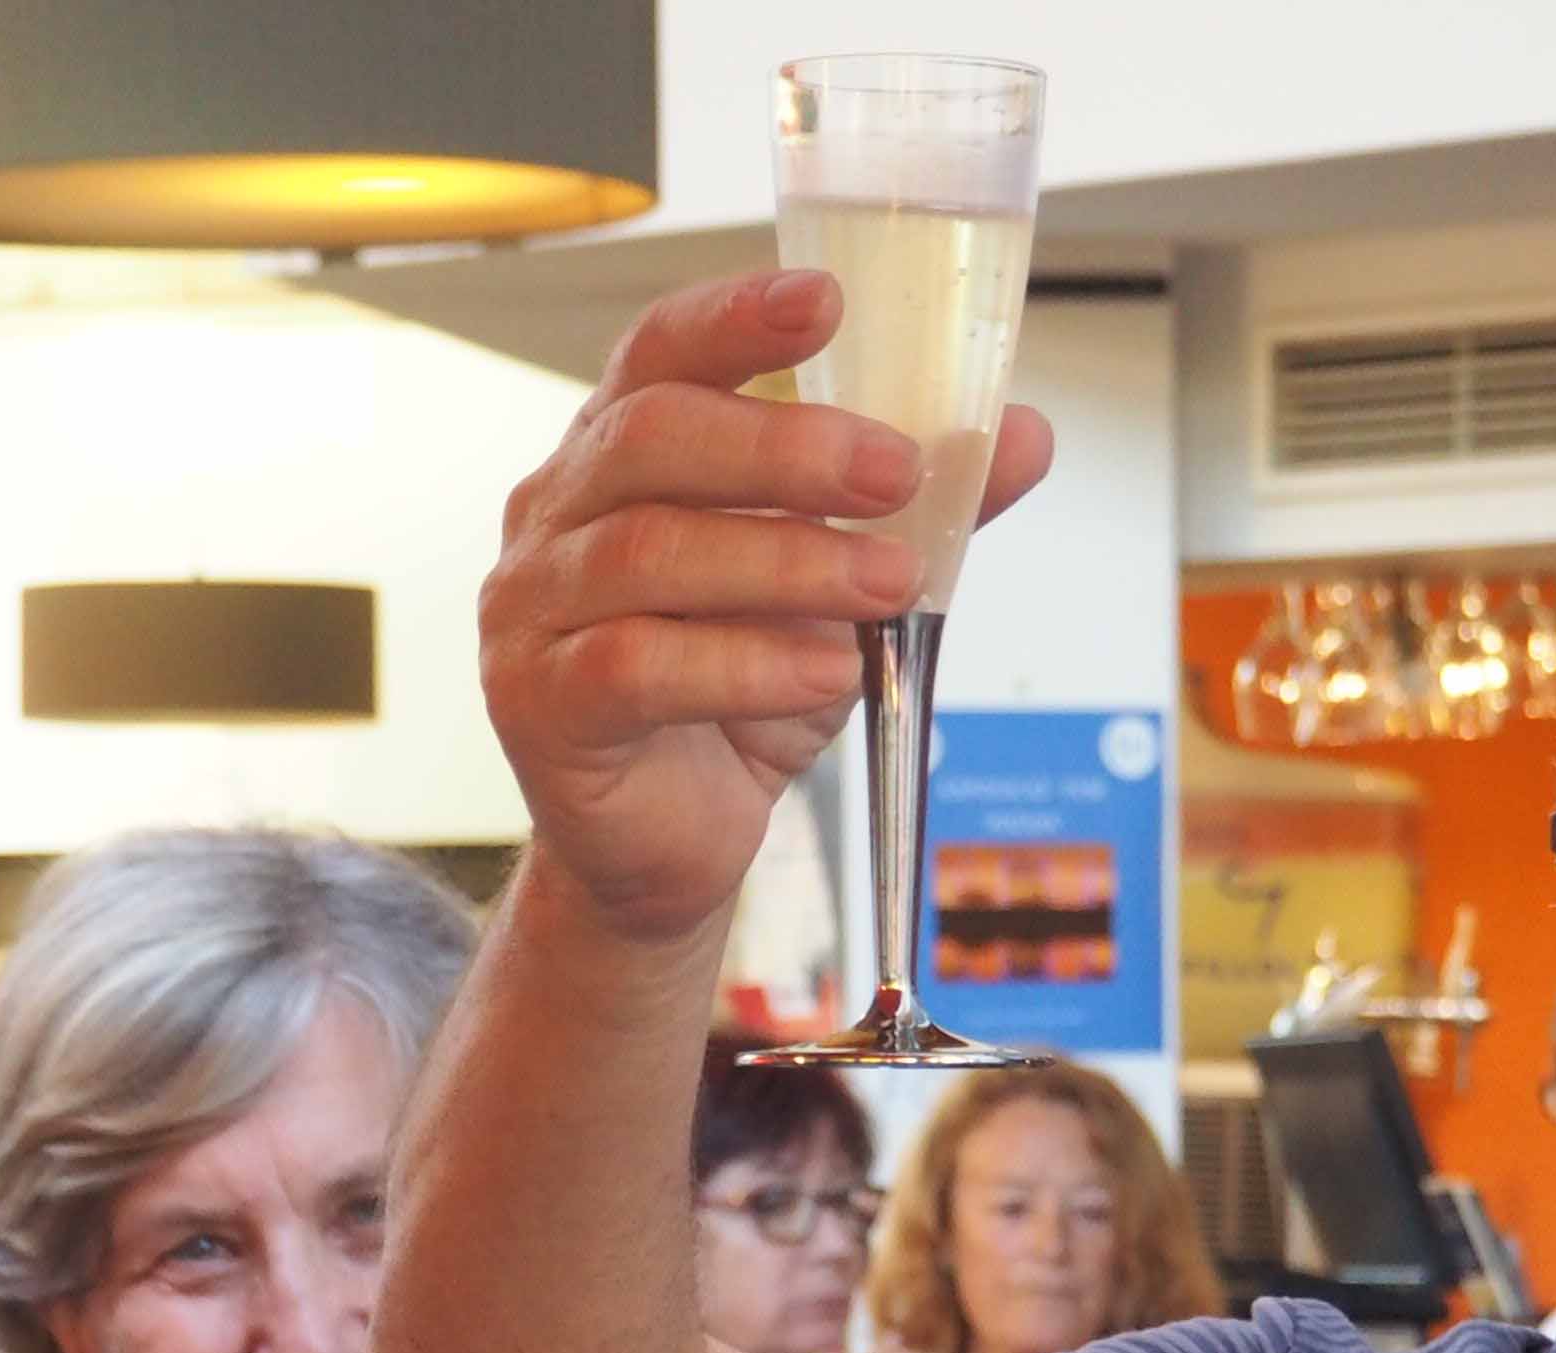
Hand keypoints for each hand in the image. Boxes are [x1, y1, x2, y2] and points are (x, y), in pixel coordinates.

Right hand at [481, 269, 1052, 946]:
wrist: (664, 847)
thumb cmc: (734, 698)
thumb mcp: (838, 592)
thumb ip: (914, 513)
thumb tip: (1023, 436)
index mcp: (620, 453)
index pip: (662, 353)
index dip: (737, 318)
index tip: (826, 302)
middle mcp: (558, 513)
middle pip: (654, 436)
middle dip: (785, 446)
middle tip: (894, 472)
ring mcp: (533, 609)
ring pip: (649, 552)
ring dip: (788, 563)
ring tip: (888, 586)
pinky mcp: (538, 704)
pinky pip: (636, 666)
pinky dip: (745, 665)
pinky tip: (825, 674)